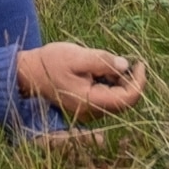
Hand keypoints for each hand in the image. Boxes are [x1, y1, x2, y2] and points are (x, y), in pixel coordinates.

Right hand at [15, 41, 145, 121]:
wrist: (27, 73)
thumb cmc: (50, 63)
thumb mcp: (76, 56)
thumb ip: (102, 60)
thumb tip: (124, 65)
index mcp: (90, 101)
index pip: (127, 99)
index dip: (139, 82)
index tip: (140, 63)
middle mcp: (91, 112)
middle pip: (123, 100)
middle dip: (128, 79)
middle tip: (120, 59)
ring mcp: (88, 111)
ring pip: (115, 98)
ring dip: (117, 80)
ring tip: (101, 62)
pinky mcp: (85, 106)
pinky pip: (105, 97)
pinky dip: (108, 82)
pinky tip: (96, 69)